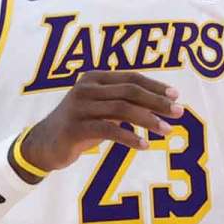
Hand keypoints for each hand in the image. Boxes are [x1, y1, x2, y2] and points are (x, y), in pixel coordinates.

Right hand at [19, 70, 183, 173]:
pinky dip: (130, 137)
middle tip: (179, 112)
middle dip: (157, 101)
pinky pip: (109, 130)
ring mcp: (79, 106)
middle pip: (130, 91)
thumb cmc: (80, 125)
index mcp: (95, 78)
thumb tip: (160, 103)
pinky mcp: (75, 127)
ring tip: (167, 130)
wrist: (44, 144)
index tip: (176, 96)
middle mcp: (86, 88)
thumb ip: (123, 102)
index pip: (131, 77)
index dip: (155, 86)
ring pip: (122, 109)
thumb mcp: (101, 109)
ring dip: (149, 120)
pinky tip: (144, 145)